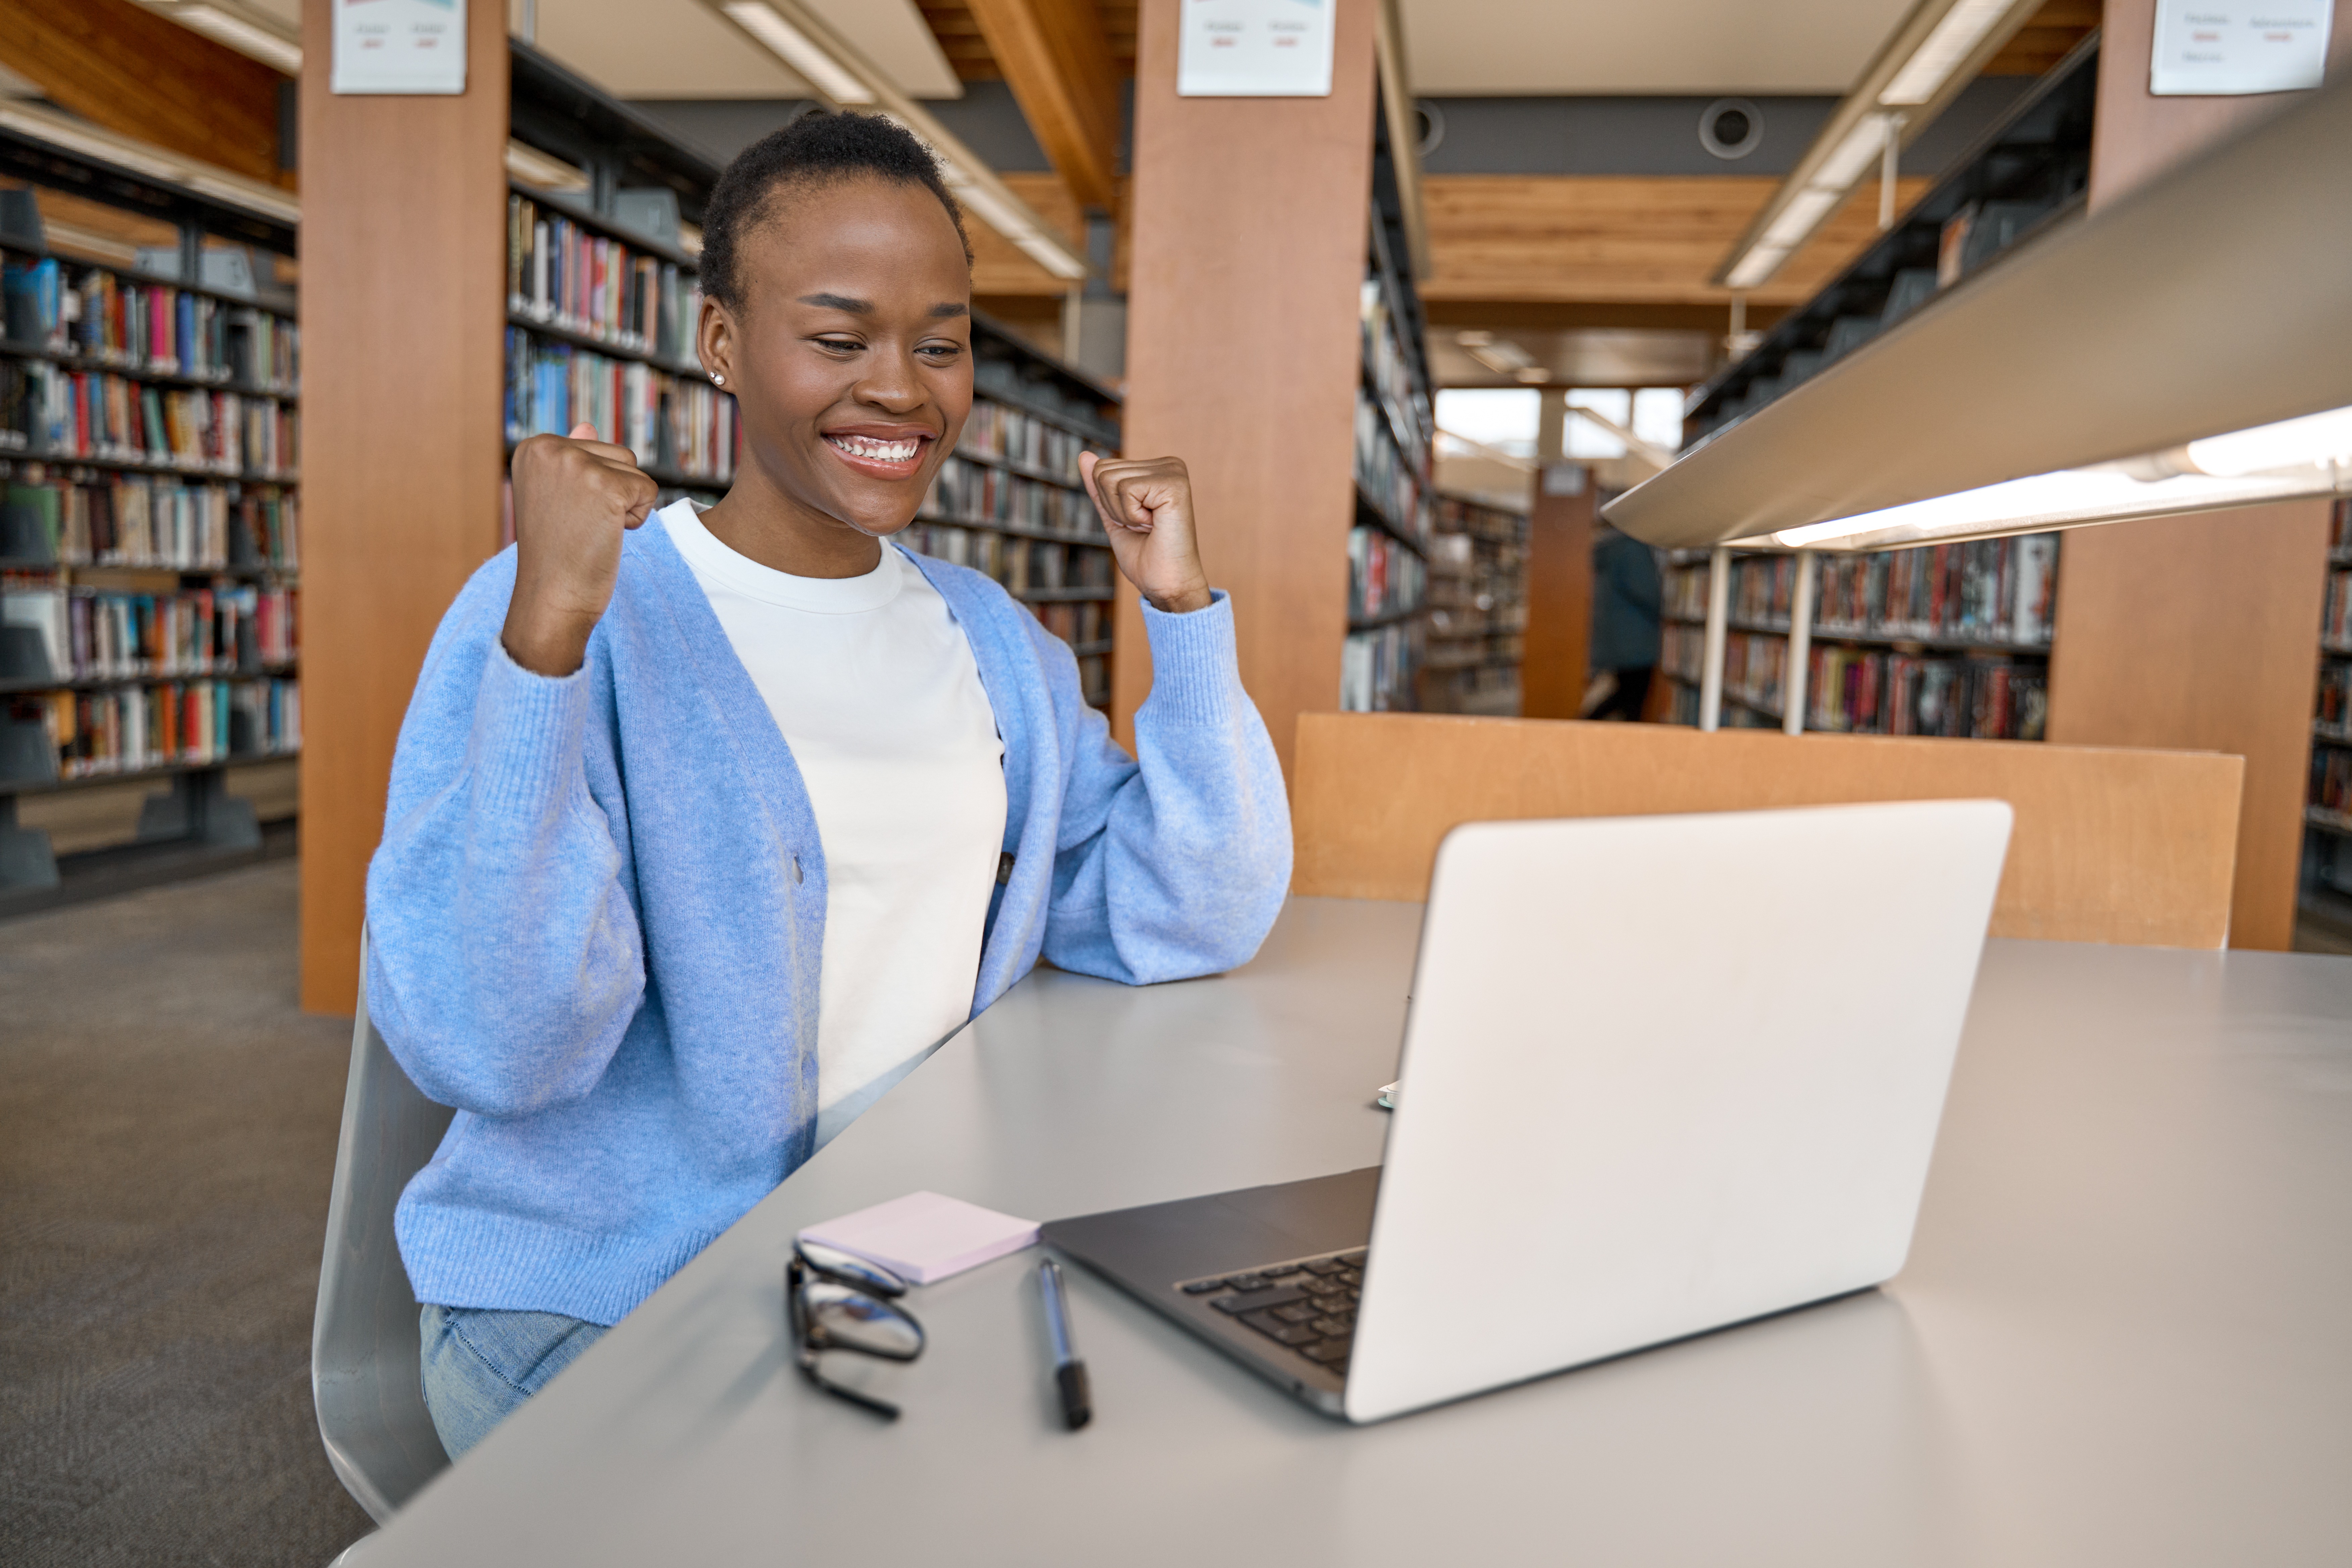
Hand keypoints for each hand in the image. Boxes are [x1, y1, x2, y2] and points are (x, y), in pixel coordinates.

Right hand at [502, 424, 660, 674]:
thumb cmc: (557, 553)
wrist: (552, 597)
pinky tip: (607, 535)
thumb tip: (588, 425)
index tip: (567, 515)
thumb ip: (574, 458)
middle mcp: (550, 447)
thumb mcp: (559, 497)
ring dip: (626, 505)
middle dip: (614, 493)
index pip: (596, 450)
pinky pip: (649, 491)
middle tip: (582, 526)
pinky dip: (637, 518)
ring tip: (593, 529)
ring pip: (636, 472)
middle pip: (620, 456)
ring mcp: (576, 464)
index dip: (594, 489)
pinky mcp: (605, 485)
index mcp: (535, 447)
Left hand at [1080, 452, 1211, 613]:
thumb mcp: (1114, 515)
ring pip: (1109, 478)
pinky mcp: (1174, 484)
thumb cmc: (1146, 557)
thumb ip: (1099, 487)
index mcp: (1157, 468)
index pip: (1102, 467)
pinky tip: (1155, 525)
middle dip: (1113, 507)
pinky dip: (1132, 515)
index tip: (1138, 522)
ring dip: (1123, 513)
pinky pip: (1126, 489)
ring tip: (1150, 527)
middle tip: (1143, 527)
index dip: (1108, 502)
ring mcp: (1173, 471)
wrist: (1167, 585)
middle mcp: (1168, 464)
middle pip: (1103, 471)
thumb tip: (1084, 456)